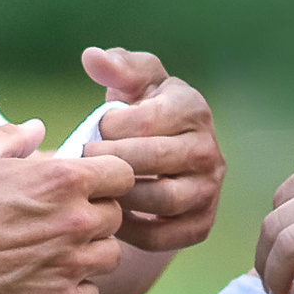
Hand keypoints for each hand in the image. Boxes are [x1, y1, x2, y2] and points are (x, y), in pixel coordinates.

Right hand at [0, 122, 133, 293]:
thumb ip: (13, 135)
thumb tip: (38, 127)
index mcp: (64, 179)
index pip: (123, 173)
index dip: (106, 178)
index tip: (86, 186)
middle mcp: (76, 221)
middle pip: (116, 216)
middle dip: (93, 214)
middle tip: (58, 220)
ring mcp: (70, 265)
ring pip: (109, 255)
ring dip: (88, 252)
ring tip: (52, 250)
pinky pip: (91, 293)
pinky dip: (74, 288)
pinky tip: (45, 278)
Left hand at [76, 47, 224, 251]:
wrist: (166, 156)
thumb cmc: (143, 111)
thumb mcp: (134, 82)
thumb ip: (117, 65)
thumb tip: (92, 57)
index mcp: (193, 109)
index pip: (148, 120)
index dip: (111, 125)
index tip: (95, 128)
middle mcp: (210, 150)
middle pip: (156, 160)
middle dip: (111, 159)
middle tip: (83, 158)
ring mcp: (209, 190)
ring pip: (163, 199)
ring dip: (122, 194)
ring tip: (98, 185)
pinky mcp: (201, 223)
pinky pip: (164, 236)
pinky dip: (132, 230)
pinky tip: (112, 213)